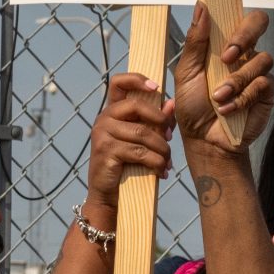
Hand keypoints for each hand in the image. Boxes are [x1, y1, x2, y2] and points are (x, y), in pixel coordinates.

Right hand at [83, 72, 175, 211]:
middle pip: (136, 106)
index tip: (156, 87)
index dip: (137, 79)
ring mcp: (102, 134)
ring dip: (161, 149)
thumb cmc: (128, 165)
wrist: (109, 194)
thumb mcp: (143, 140)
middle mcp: (103, 119)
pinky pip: (139, 152)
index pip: (118, 83)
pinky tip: (161, 172)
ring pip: (142, 133)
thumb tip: (172, 103)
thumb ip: (156, 121)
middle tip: (170, 136)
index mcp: (112, 112)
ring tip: (167, 162)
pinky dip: (156, 163)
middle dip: (159, 120)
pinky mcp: (105, 151)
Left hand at [174, 4, 273, 153]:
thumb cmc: (192, 105)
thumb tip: (201, 6)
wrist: (203, 138)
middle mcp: (243, 54)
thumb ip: (195, 42)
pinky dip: (242, 97)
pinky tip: (227, 108)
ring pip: (261, 59)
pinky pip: (263, 84)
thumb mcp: (187, 72)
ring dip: (236, 80)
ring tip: (218, 97)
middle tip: (227, 57)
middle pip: (260, 23)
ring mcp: (257, 71)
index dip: (236, 18)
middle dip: (245, 36)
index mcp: (223, 45)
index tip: (223, 34)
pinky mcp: (267, 92)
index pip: (239, 17)